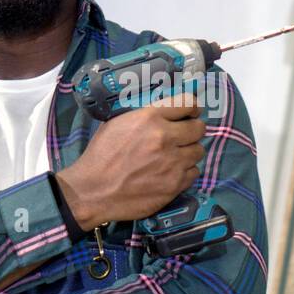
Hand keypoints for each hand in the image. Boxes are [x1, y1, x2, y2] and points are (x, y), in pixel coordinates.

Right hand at [54, 94, 205, 228]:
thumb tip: (165, 113)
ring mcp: (172, 163)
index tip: (192, 113)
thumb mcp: (117, 123)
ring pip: (198, 151)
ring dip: (189, 152)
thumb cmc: (101, 155)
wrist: (94, 191)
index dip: (192, 108)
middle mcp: (165, 138)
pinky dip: (185, 172)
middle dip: (193, 130)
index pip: (187, 103)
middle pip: (199, 128)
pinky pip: (194, 172)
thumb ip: (145, 116)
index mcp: (150, 118)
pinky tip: (172, 173)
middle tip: (184, 136)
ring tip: (176, 157)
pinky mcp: (175, 184)